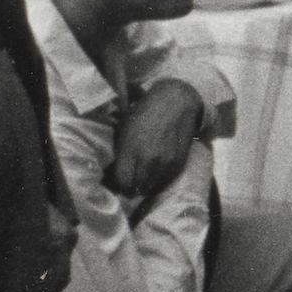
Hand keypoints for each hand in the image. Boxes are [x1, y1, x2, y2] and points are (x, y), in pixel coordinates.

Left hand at [106, 77, 209, 209]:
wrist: (176, 103)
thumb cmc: (145, 113)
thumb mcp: (125, 128)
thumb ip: (120, 152)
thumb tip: (114, 171)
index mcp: (130, 149)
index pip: (121, 181)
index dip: (117, 184)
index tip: (116, 182)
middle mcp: (148, 159)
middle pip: (135, 188)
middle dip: (129, 188)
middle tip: (127, 183)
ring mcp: (165, 163)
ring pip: (150, 187)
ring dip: (143, 186)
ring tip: (140, 179)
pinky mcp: (178, 163)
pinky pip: (164, 182)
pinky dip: (157, 181)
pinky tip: (153, 174)